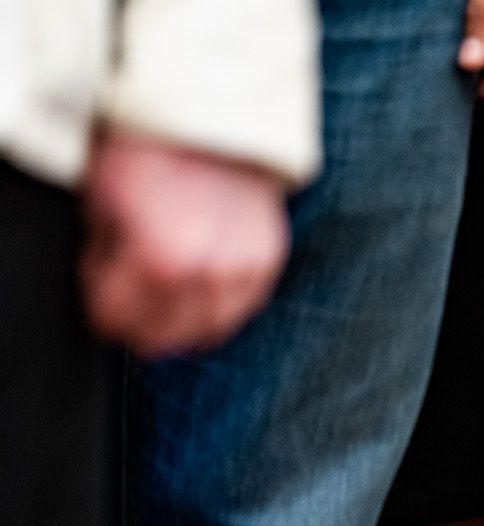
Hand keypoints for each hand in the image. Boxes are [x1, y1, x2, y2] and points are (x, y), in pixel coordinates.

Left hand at [78, 131, 289, 358]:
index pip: (119, 321)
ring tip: (166, 295)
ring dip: (180, 321)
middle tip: (129, 297)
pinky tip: (199, 286)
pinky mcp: (268, 263)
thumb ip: (103, 252)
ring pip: (205, 332)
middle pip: (163, 337)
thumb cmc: (152, 149)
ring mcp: (242, 272)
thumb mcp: (101, 197)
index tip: (100, 291)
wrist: (211, 115)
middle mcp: (206, 276)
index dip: (101, 308)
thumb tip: (109, 283)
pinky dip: (215, 307)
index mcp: (160, 261)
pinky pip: (239, 310)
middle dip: (139, 320)